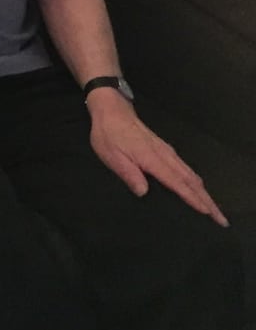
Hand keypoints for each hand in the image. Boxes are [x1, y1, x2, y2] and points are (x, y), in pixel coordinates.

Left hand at [87, 90, 227, 225]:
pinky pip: (185, 169)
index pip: (177, 183)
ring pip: (191, 175)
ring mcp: (167, 152)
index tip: (208, 212)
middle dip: (208, 200)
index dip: (192, 198)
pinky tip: (197, 188)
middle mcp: (165, 156)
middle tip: (221, 219)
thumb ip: (129, 174)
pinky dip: (195, 182)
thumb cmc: (109, 135)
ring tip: (214, 209)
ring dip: (204, 192)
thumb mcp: (112, 156)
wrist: (112, 111)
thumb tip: (143, 192)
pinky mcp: (165, 150)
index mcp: (153, 159)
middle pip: (192, 181)